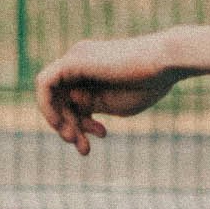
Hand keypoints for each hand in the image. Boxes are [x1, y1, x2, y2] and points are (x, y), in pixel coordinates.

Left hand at [38, 45, 184, 154]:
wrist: (164, 64)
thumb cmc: (147, 84)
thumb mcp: (113, 105)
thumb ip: (90, 107)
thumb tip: (70, 107)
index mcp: (93, 72)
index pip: (74, 101)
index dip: (81, 124)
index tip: (101, 136)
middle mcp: (80, 62)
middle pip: (61, 100)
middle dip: (70, 127)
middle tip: (85, 149)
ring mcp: (75, 59)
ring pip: (51, 95)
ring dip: (59, 121)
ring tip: (74, 140)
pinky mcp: (72, 61)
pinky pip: (45, 84)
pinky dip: (48, 106)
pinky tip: (62, 125)